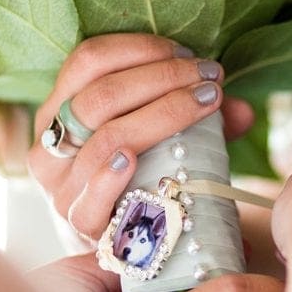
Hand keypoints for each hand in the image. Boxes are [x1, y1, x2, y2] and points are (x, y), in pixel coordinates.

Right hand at [28, 33, 254, 240]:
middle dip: (163, 77)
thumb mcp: (159, 136)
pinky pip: (91, 196)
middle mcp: (50, 144)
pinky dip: (113, 174)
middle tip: (209, 78)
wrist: (123, 242)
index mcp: (58, 109)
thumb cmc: (141, 177)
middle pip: (102, 96)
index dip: (140, 49)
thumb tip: (241, 109)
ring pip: (108, 137)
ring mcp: (60, 186)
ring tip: (207, 104)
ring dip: (164, 113)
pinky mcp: (78, 223)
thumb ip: (196, 117)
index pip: (89, 60)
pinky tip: (136, 157)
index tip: (188, 53)